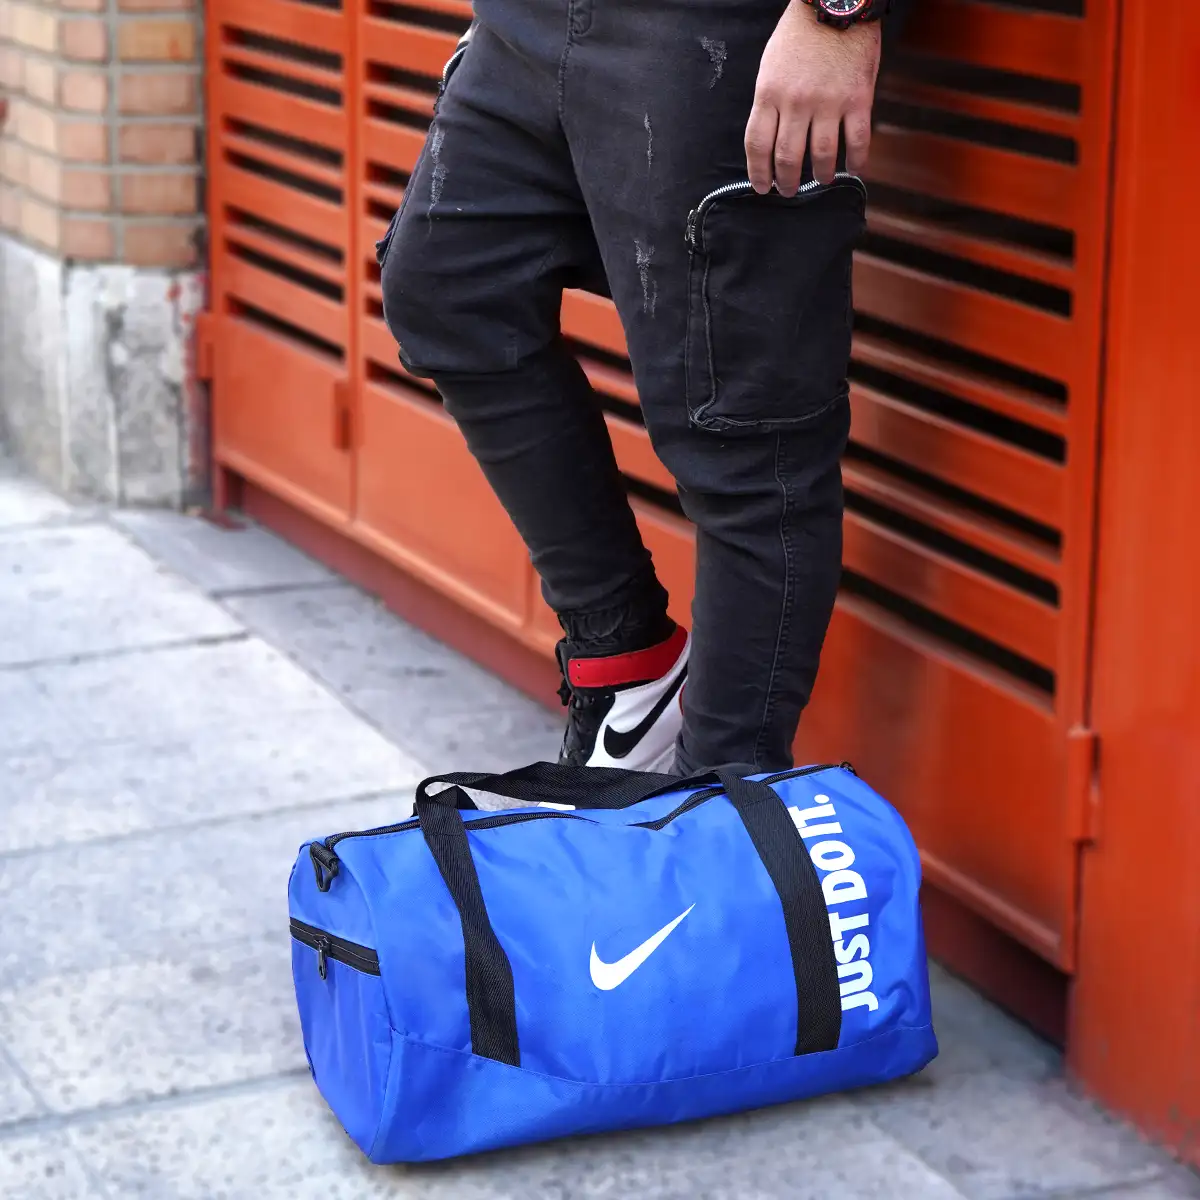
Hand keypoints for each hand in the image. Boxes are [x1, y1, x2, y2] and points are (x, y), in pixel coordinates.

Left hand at [745, 2, 881, 195]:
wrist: (836, 2)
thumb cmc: (799, 34)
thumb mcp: (770, 66)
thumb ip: (770, 103)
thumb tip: (770, 141)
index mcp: (769, 93)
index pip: (758, 146)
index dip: (758, 173)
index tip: (762, 187)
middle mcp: (796, 102)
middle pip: (787, 157)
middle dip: (786, 182)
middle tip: (789, 191)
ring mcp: (828, 102)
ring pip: (822, 154)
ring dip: (821, 175)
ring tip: (821, 181)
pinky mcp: (858, 98)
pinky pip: (858, 139)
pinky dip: (856, 160)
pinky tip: (853, 169)